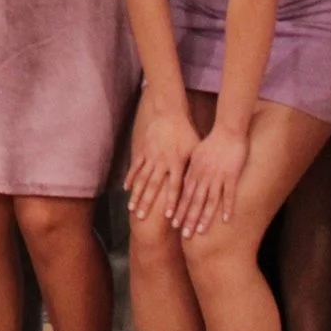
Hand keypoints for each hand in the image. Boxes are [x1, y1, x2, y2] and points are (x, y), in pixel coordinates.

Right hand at [127, 108, 199, 224]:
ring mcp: (150, 157)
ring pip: (142, 179)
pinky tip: (126, 189)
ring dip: (137, 195)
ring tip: (132, 209)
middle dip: (148, 203)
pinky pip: (136, 167)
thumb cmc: (186, 132)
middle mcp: (162, 162)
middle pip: (154, 186)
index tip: (169, 217)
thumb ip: (195, 166)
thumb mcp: (194, 148)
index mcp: (176, 163)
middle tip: (142, 218)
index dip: (172, 202)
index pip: (175, 187)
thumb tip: (204, 184)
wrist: (168, 113)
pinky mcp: (143, 151)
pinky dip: (131, 178)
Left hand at [173, 126, 248, 236]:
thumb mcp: (196, 155)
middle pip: (194, 201)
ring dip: (205, 217)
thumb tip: (183, 181)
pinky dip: (227, 207)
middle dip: (189, 218)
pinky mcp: (231, 175)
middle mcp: (203, 176)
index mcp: (194, 171)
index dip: (179, 210)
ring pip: (209, 200)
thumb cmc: (212, 142)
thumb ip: (191, 169)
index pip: (184, 195)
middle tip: (185, 235)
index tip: (174, 224)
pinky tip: (225, 220)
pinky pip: (228, 194)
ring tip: (201, 231)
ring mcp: (217, 176)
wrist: (227, 130)